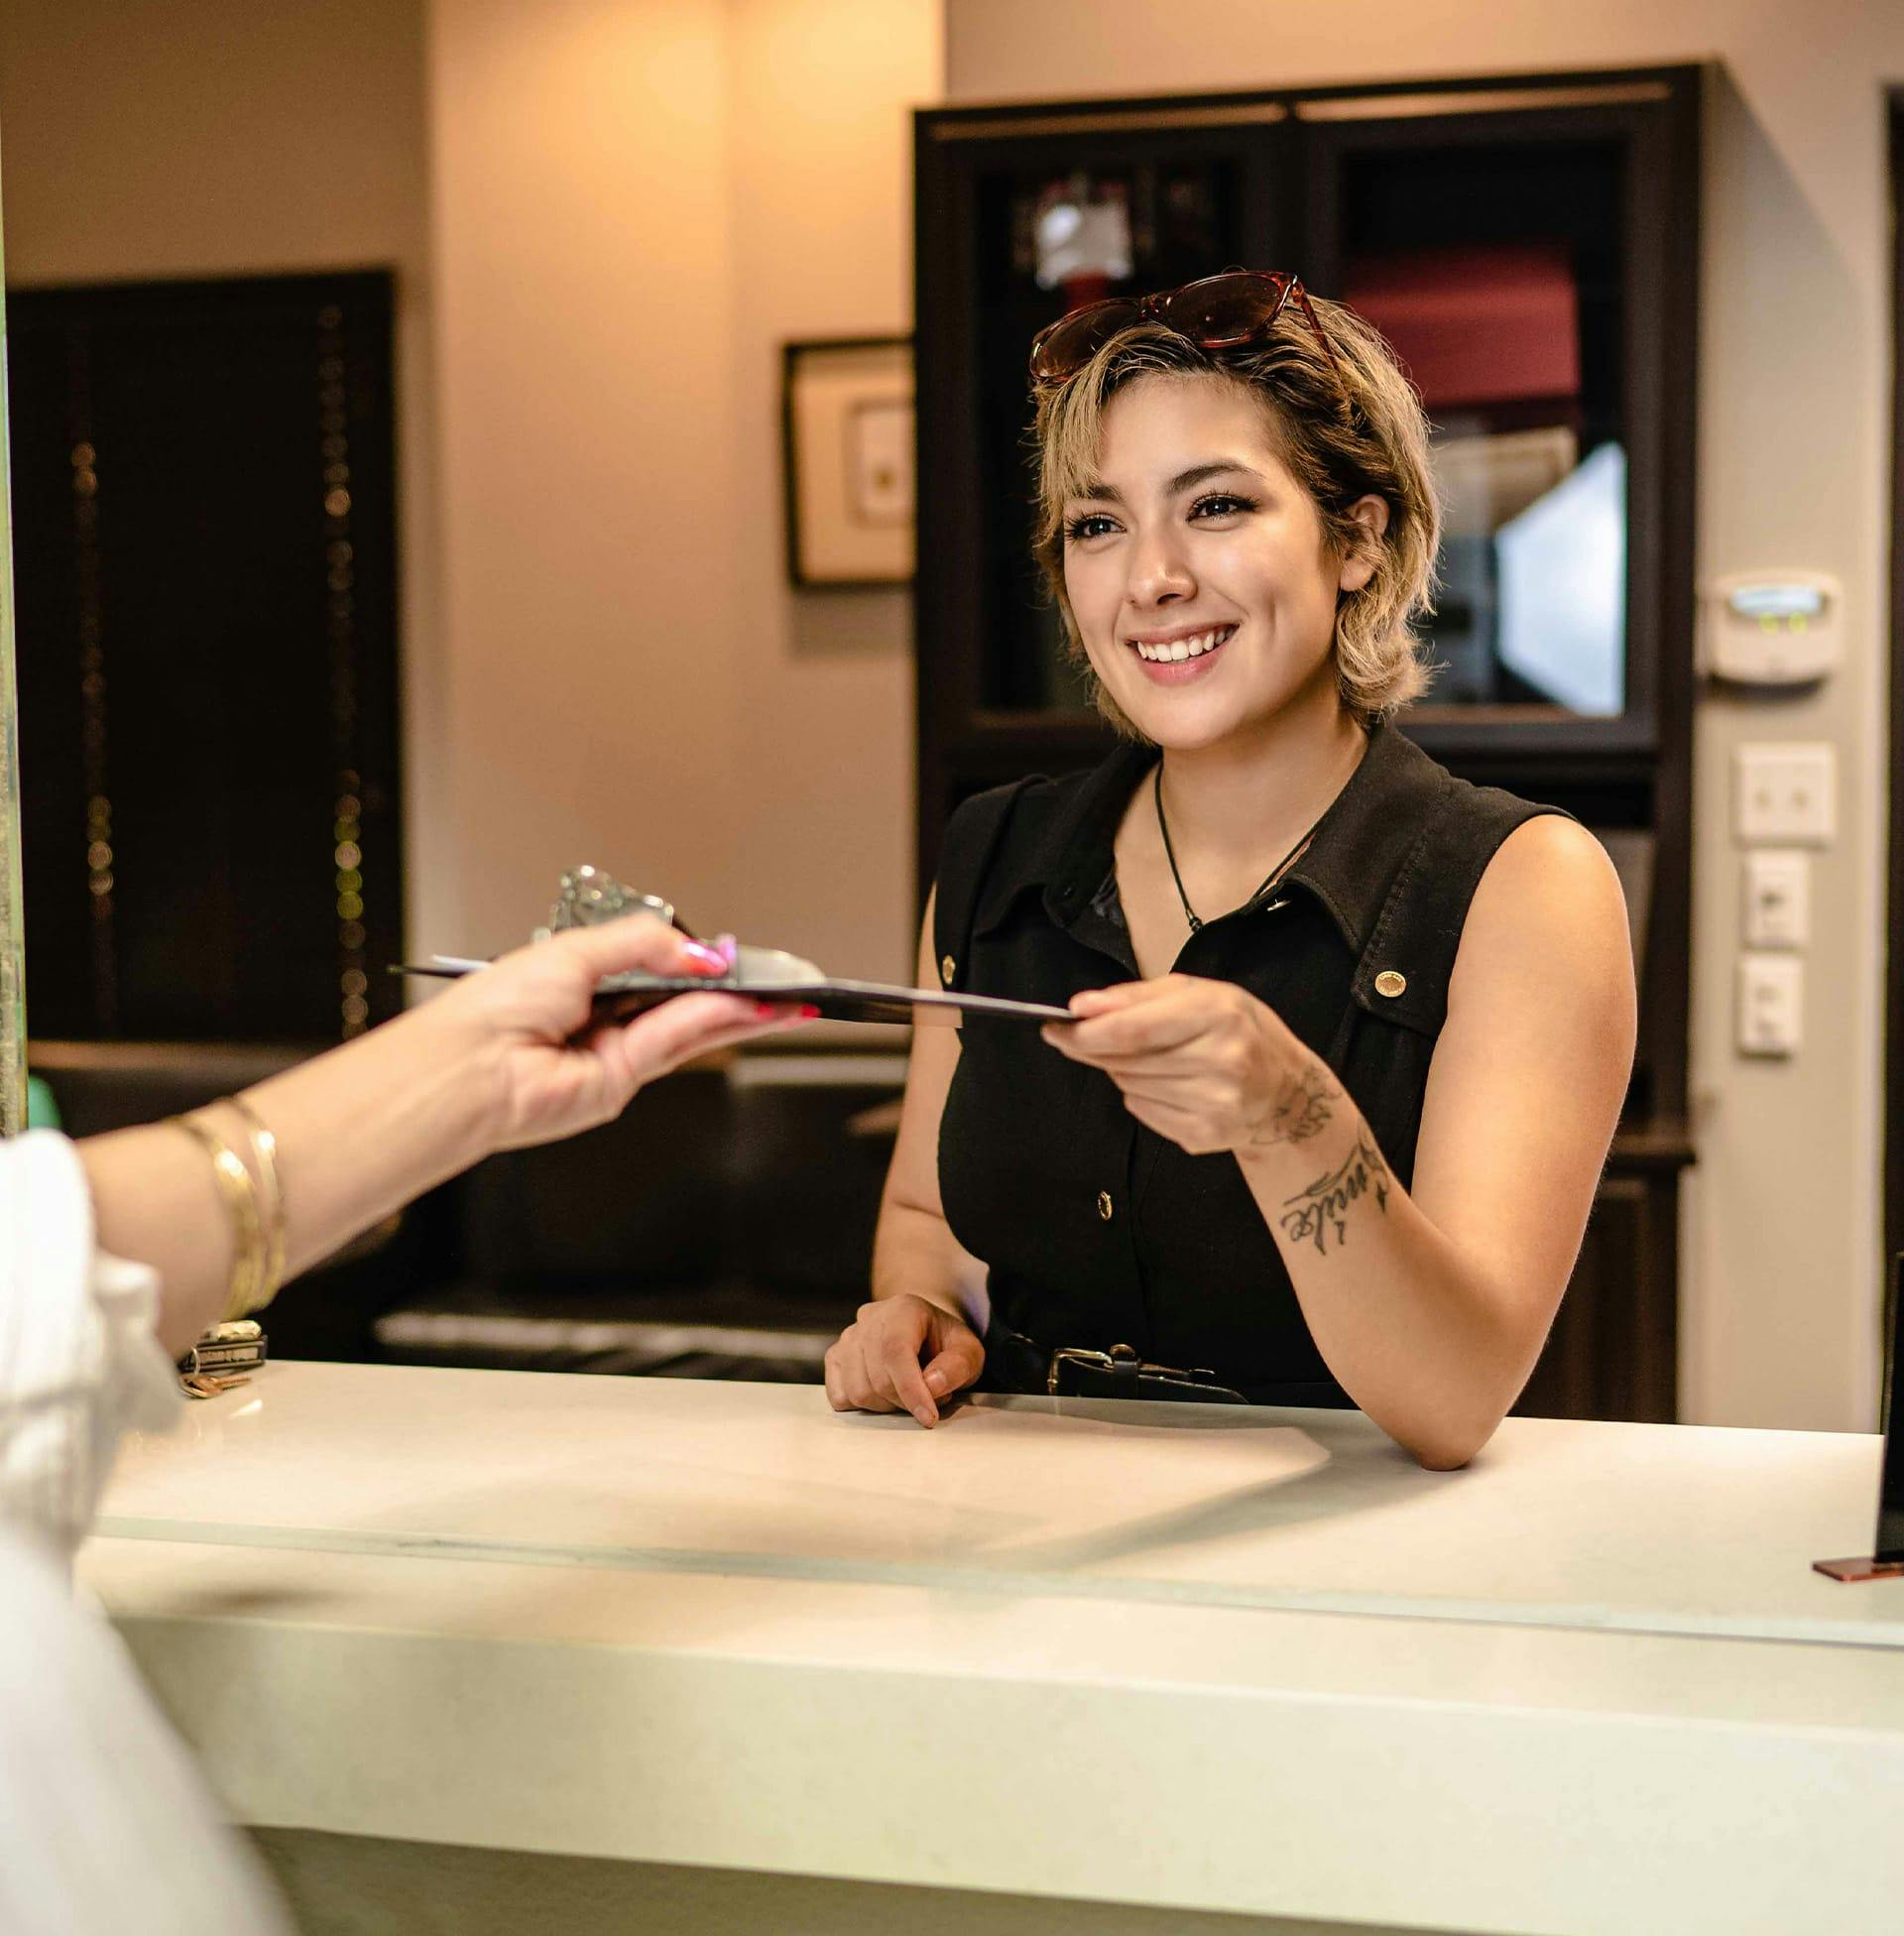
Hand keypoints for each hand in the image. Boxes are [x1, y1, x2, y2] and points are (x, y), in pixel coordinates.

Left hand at [429, 914, 806, 1151]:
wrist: (469, 1067)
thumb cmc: (495, 1008)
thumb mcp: (577, 951)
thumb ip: (644, 945)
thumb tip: (698, 954)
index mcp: (583, 980)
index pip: (656, 968)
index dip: (698, 963)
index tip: (737, 956)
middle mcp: (601, 1018)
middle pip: (682, 1002)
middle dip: (733, 992)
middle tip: (779, 982)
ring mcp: (613, 1054)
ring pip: (689, 1026)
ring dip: (737, 1012)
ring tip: (782, 1001)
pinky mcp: (621, 1083)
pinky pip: (674, 1043)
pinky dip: (712, 1024)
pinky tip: (744, 1010)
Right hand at [823, 1293, 985, 1426]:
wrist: (923, 1331)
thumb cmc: (944, 1342)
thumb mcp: (968, 1351)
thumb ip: (958, 1366)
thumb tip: (931, 1386)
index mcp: (903, 1309)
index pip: (896, 1351)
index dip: (911, 1389)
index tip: (928, 1417)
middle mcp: (870, 1318)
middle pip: (878, 1378)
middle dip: (906, 1402)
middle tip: (929, 1399)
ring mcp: (848, 1337)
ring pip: (858, 1391)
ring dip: (887, 1407)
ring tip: (908, 1393)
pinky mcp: (835, 1357)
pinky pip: (840, 1396)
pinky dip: (864, 1407)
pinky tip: (884, 1395)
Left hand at [1041, 974, 1339, 1158]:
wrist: (1289, 1094)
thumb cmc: (1238, 1030)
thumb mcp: (1199, 993)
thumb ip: (1135, 997)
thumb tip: (1080, 1007)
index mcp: (1219, 1015)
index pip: (1132, 1030)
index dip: (1085, 1033)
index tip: (1054, 1028)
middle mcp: (1221, 1063)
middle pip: (1124, 1061)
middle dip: (1095, 1050)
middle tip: (1085, 1039)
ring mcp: (1214, 1106)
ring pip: (1128, 1087)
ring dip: (1122, 1071)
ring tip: (1154, 1060)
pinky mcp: (1204, 1136)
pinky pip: (1142, 1112)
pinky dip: (1140, 1096)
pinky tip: (1170, 1085)